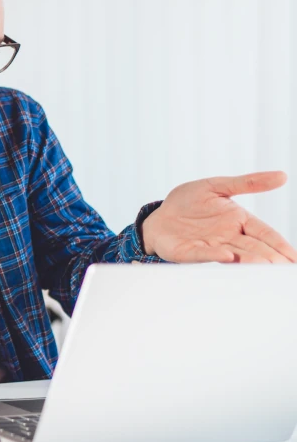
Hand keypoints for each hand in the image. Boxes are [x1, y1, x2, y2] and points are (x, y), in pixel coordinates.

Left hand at [142, 171, 296, 263]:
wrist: (159, 215)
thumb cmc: (188, 201)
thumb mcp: (217, 186)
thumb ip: (248, 183)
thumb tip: (283, 176)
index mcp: (238, 221)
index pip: (264, 233)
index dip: (279, 244)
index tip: (293, 257)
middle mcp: (227, 237)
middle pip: (253, 248)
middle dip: (269, 257)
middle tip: (283, 265)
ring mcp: (209, 246)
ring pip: (233, 255)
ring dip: (248, 260)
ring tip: (264, 263)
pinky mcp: (188, 252)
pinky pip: (202, 254)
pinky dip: (214, 255)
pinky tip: (227, 256)